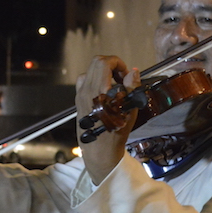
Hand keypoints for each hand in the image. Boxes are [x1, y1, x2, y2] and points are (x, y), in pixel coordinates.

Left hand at [76, 55, 140, 184]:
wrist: (99, 150)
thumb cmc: (116, 132)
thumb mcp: (129, 110)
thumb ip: (131, 87)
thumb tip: (133, 71)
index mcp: (98, 91)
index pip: (104, 62)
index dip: (118, 63)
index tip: (126, 75)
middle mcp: (86, 90)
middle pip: (96, 62)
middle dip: (112, 65)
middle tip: (121, 78)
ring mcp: (80, 95)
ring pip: (90, 71)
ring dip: (103, 72)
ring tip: (114, 86)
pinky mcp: (78, 100)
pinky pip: (85, 81)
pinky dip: (95, 80)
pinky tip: (104, 92)